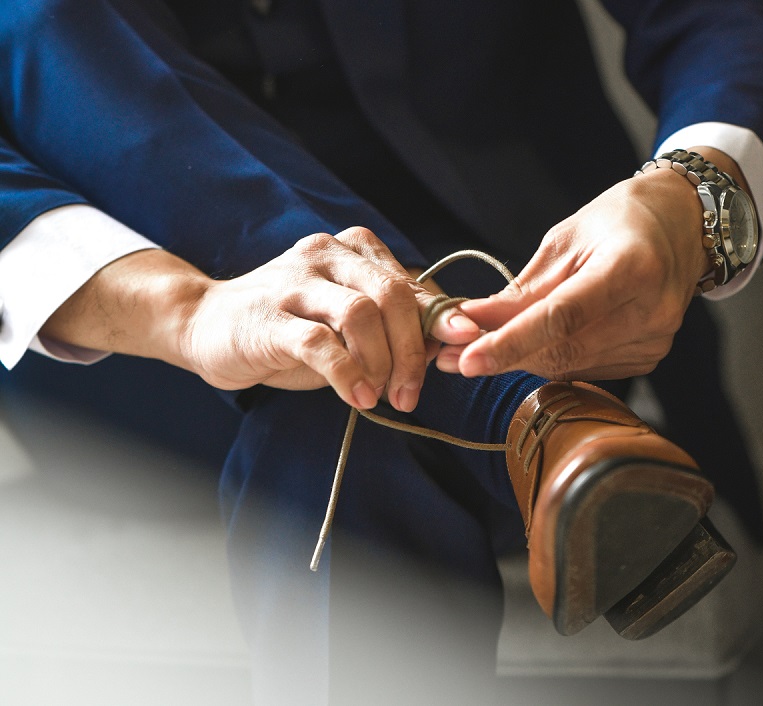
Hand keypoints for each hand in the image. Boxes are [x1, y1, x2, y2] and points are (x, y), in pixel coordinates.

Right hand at [42, 227, 479, 411]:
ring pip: (360, 314)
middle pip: (392, 295)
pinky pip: (320, 341)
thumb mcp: (347, 320)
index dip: (440, 324)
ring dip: (381, 363)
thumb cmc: (289, 325)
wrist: (207, 323)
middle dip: (412, 350)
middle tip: (411, 392)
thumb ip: (393, 322)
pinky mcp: (269, 316)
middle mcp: (327, 255)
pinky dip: (346, 372)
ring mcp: (296, 281)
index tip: (459, 355)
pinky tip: (357, 395)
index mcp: (353, 251)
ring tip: (381, 396)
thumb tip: (449, 340)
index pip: (412, 285)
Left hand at [436, 167, 710, 379]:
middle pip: (562, 350)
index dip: (509, 343)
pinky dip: (548, 359)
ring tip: (477, 350)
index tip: (466, 361)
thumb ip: (520, 290)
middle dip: (502, 356)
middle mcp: (650, 311)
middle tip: (449, 358)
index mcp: (632, 267)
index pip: (561, 318)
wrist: (679, 226)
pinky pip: (583, 368)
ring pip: (568, 365)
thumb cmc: (617, 221)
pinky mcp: (648, 357)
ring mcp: (654, 340)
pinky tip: (527, 346)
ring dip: (518, 360)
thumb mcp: (563, 241)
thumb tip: (469, 321)